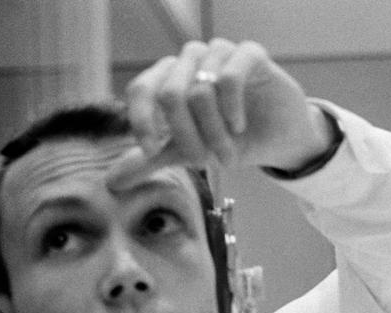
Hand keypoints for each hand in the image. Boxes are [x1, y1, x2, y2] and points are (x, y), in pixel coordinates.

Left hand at [107, 38, 333, 187]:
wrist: (280, 138)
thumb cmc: (232, 139)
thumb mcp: (188, 153)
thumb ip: (152, 161)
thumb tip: (111, 182)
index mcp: (170, 76)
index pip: (142, 88)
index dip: (142, 121)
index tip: (153, 151)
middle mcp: (191, 59)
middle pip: (171, 95)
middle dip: (189, 138)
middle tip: (208, 163)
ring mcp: (220, 53)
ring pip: (200, 91)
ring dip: (214, 133)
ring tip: (229, 154)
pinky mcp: (250, 54)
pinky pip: (229, 77)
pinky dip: (231, 110)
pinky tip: (239, 126)